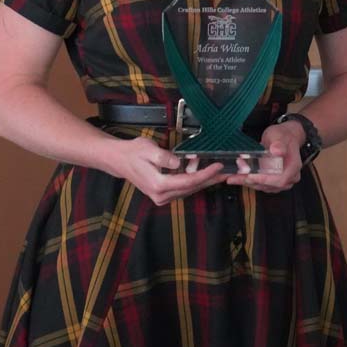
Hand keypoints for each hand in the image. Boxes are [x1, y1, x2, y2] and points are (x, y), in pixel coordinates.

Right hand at [107, 136, 224, 205]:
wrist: (120, 160)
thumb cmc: (134, 152)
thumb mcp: (148, 149)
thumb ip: (164, 157)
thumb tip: (179, 162)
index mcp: (158, 185)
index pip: (188, 181)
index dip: (205, 174)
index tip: (218, 166)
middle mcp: (161, 196)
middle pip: (191, 188)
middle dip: (209, 180)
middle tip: (226, 172)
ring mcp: (161, 198)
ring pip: (188, 190)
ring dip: (204, 182)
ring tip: (219, 173)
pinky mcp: (162, 195)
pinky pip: (182, 190)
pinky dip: (194, 182)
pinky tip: (204, 175)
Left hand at [225, 120, 303, 192]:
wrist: (285, 137)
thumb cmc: (283, 136)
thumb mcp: (279, 135)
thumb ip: (278, 144)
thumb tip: (277, 151)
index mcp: (293, 166)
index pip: (280, 179)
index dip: (265, 180)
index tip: (250, 176)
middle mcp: (289, 177)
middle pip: (269, 185)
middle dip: (250, 180)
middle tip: (235, 174)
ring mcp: (281, 181)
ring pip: (262, 186)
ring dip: (246, 182)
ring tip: (232, 176)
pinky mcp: (273, 181)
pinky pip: (260, 184)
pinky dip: (248, 181)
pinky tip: (237, 177)